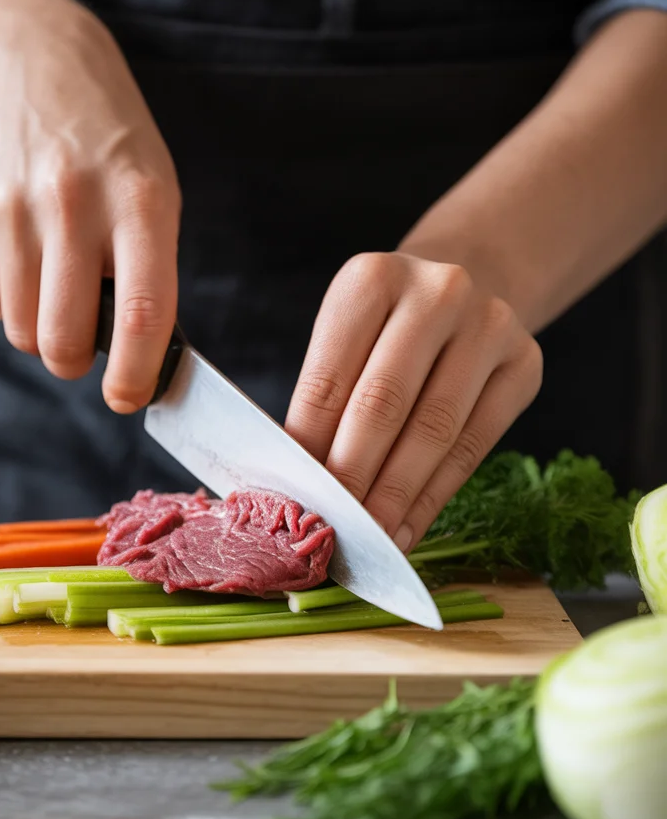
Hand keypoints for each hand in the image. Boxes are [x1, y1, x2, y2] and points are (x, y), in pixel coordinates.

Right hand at [0, 8, 180, 412]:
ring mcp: (12, 206)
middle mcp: (72, 203)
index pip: (141, 310)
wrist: (37, 70)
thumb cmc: (113, 151)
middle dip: (77, 362)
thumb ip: (149, 273)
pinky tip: (30, 251)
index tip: (129, 398)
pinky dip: (15, 298)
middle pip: (64, 338)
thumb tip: (138, 363)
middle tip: (86, 348)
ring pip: (24, 330)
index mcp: (140, 202)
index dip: (136, 373)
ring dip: (44, 329)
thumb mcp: (155, 195)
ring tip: (60, 283)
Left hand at [285, 253, 541, 548]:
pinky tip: (408, 529)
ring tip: (370, 540)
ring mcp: (489, 325)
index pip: (329, 380)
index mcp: (371, 279)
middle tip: (331, 529)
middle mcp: (437, 292)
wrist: (471, 283)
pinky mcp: (525, 363)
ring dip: (395, 496)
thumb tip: (294, 483)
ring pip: (434, 430)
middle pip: (382, 404)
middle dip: (352, 477)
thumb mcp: (346, 338)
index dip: (308, 448)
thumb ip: (324, 401)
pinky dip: (435, 496)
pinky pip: (475, 445)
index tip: (294, 500)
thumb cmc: (387, 327)